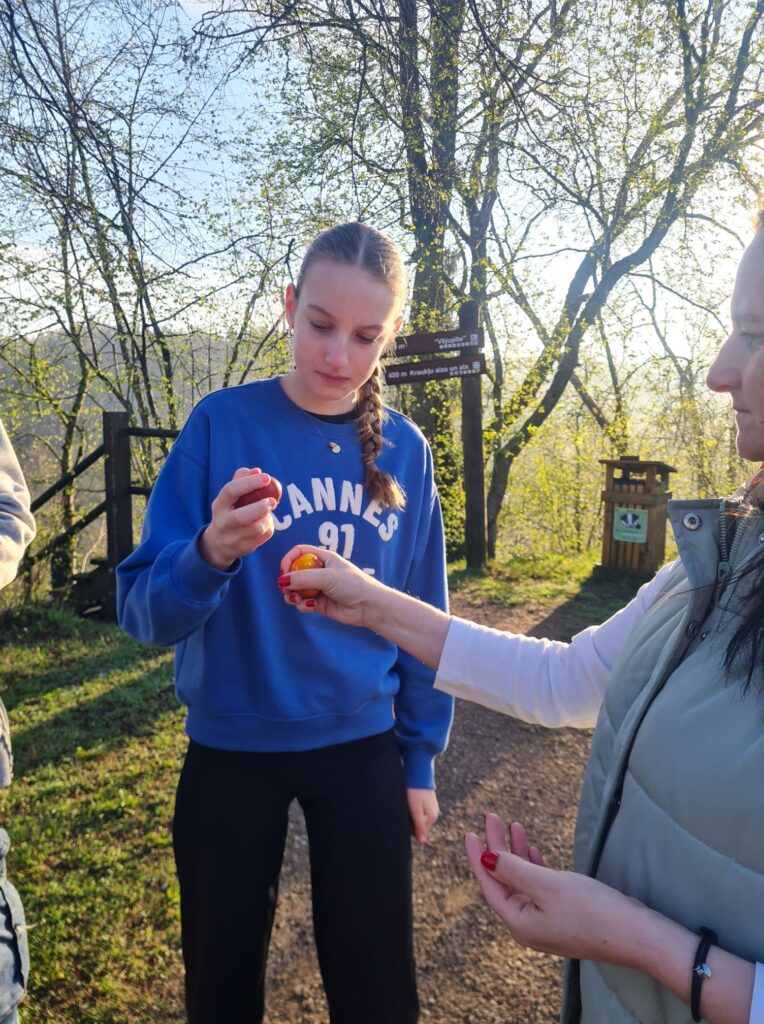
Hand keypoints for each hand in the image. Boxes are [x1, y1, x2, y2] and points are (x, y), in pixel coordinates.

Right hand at [199, 468, 277, 569]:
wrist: (218, 543)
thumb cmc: (229, 512)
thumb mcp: (229, 497)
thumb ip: (241, 480)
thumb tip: (256, 470)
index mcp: (219, 504)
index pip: (231, 490)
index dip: (250, 482)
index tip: (267, 478)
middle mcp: (222, 522)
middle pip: (240, 516)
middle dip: (259, 508)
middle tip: (274, 501)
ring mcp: (232, 538)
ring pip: (255, 529)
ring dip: (267, 519)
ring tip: (268, 513)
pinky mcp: (243, 548)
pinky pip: (262, 537)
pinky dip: (269, 528)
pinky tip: (266, 523)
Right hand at [277, 544, 383, 627]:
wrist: (369, 607)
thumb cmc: (354, 585)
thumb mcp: (328, 576)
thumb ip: (303, 578)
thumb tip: (282, 581)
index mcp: (324, 558)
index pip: (299, 553)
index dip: (288, 561)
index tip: (283, 573)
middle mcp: (319, 572)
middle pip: (294, 573)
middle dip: (287, 582)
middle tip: (286, 590)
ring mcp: (319, 588)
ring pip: (296, 590)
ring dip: (292, 595)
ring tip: (296, 600)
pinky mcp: (319, 604)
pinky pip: (303, 603)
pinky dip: (302, 605)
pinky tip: (310, 606)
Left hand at [407, 788, 438, 844]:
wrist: (418, 772)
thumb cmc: (416, 792)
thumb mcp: (416, 811)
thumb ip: (419, 826)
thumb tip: (423, 842)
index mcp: (432, 817)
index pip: (420, 832)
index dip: (410, 829)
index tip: (404, 820)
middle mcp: (433, 812)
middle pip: (419, 823)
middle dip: (411, 821)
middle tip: (405, 811)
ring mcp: (431, 805)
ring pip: (418, 815)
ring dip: (411, 813)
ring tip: (406, 805)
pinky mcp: (426, 798)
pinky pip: (418, 807)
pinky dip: (412, 806)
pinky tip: (408, 800)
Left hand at [464, 813, 642, 962]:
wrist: (636, 935)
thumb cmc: (592, 910)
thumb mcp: (547, 885)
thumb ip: (514, 870)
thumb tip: (485, 859)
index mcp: (519, 922)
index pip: (489, 884)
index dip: (477, 856)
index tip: (469, 831)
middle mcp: (528, 925)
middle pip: (504, 879)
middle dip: (497, 847)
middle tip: (492, 816)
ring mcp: (546, 922)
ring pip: (522, 880)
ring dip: (516, 852)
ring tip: (512, 824)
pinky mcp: (563, 915)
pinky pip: (538, 887)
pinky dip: (533, 865)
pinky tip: (532, 849)